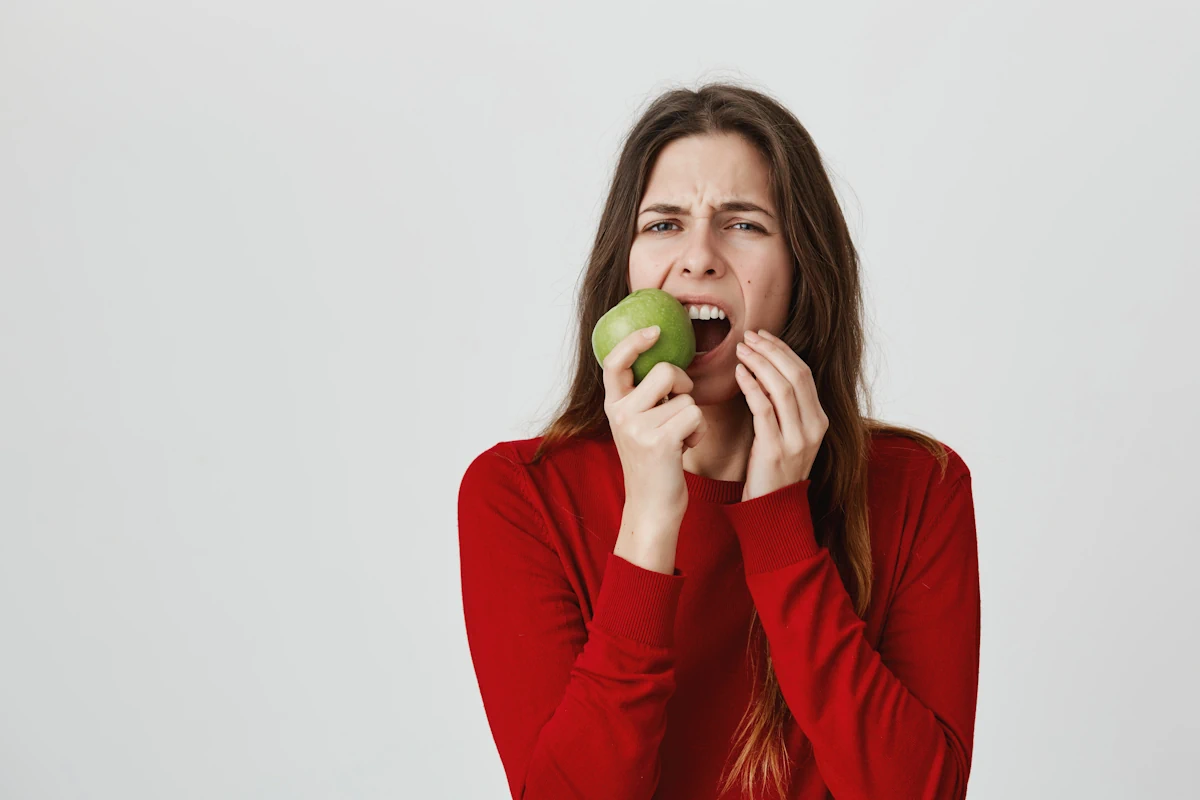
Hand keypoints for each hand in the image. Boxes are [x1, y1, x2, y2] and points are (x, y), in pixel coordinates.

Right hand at [602, 325, 708, 525]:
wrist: (652, 504)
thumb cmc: (653, 460)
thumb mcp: (638, 424)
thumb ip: (644, 396)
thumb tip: (668, 361)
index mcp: (614, 404)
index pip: (616, 361)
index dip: (635, 341)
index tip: (655, 330)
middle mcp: (620, 413)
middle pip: (666, 371)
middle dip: (684, 385)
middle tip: (677, 408)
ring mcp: (637, 427)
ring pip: (686, 397)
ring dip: (693, 416)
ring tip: (679, 438)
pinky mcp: (659, 441)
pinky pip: (695, 415)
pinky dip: (699, 431)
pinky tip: (685, 447)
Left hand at [733, 329, 828, 501]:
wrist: (772, 511)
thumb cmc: (773, 471)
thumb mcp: (786, 435)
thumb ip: (783, 408)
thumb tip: (765, 371)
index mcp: (819, 420)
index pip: (804, 374)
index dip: (783, 351)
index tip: (763, 336)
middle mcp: (814, 427)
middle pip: (796, 375)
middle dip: (771, 350)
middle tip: (749, 336)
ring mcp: (797, 440)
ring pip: (782, 388)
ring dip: (760, 363)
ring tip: (741, 350)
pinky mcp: (775, 450)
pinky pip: (764, 409)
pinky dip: (751, 387)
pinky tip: (739, 374)